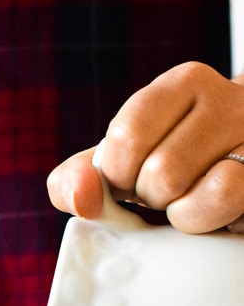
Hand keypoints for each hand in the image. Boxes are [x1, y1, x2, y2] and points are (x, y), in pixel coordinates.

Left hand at [47, 62, 243, 232]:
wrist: (239, 171)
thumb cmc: (169, 165)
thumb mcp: (118, 164)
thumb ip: (78, 177)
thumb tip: (80, 198)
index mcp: (182, 86)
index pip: (127, 136)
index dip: (118, 176)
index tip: (130, 180)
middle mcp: (225, 99)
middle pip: (158, 172)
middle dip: (151, 197)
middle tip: (168, 192)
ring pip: (190, 189)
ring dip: (177, 212)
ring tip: (190, 199)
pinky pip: (221, 198)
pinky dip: (203, 219)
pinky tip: (212, 213)